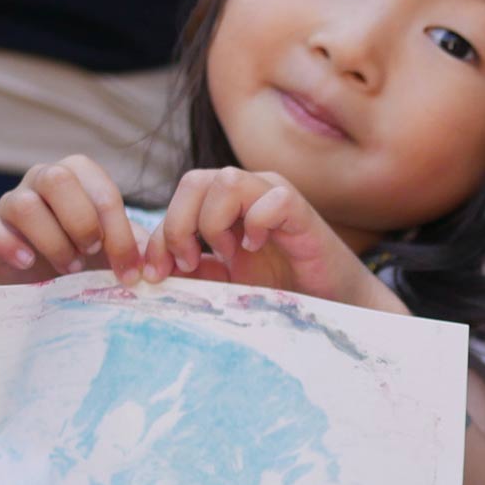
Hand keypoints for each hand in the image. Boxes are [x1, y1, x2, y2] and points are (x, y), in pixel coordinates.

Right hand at [0, 155, 148, 285]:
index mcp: (79, 176)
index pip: (101, 190)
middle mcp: (42, 179)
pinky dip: (7, 245)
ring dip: (52, 241)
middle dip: (81, 222)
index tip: (129, 269)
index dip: (118, 231)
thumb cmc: (88, 257)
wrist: (46, 285)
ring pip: (24, 204)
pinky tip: (29, 263)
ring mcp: (10, 201)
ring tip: (69, 267)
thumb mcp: (116, 250)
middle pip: (57, 179)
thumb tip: (154, 260)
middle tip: (92, 254)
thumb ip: (137, 248)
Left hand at [144, 168, 401, 313]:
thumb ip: (193, 269)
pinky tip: (256, 249)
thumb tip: (152, 267)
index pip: (180, 197)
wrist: (332, 305)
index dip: (161, 233)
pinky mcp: (302, 213)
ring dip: (213, 223)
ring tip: (226, 256)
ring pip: (226, 180)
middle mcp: (249, 192)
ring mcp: (275, 198)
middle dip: (179, 224)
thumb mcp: (225, 283)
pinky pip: (271, 199)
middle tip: (187, 263)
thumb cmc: (281, 291)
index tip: (156, 274)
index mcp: (226, 204)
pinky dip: (256, 224)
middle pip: (194, 179)